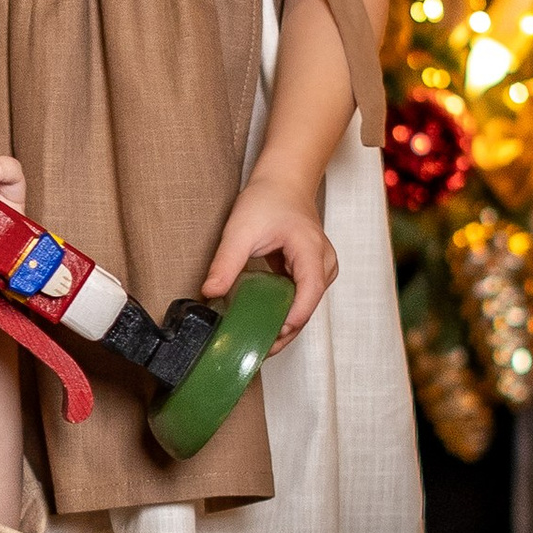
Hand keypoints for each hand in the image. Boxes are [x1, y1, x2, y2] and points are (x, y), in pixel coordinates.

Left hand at [202, 175, 336, 345]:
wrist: (284, 181)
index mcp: (311, 251)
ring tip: (256, 342)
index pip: (309, 294)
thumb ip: (226, 262)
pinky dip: (283, 313)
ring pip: (305, 307)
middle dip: (284, 332)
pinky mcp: (311, 273)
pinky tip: (263, 324)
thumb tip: (209, 293)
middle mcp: (323, 264)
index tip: (269, 339)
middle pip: (308, 308)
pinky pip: (300, 300)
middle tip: (255, 351)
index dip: (291, 320)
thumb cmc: (268, 198)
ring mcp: (321, 270)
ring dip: (284, 325)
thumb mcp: (240, 230)